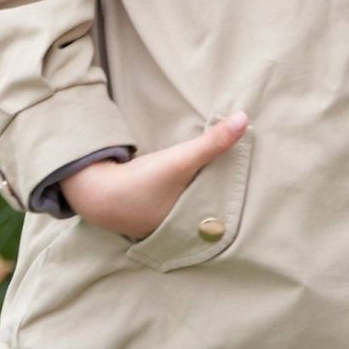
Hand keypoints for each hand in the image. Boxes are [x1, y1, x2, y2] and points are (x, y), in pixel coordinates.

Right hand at [61, 110, 249, 239]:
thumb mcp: (180, 160)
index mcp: (194, 224)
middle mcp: (183, 230)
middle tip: (243, 172)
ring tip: (221, 173)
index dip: (239, 191)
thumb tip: (244, 118)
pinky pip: (178, 203)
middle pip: (212, 207)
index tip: (255, 175)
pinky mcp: (150, 215)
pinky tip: (189, 180)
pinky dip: (185, 192)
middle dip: (225, 192)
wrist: (94, 192)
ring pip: (195, 205)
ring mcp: (165, 225)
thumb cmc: (141, 182)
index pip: (227, 207)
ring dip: (204, 191)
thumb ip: (212, 142)